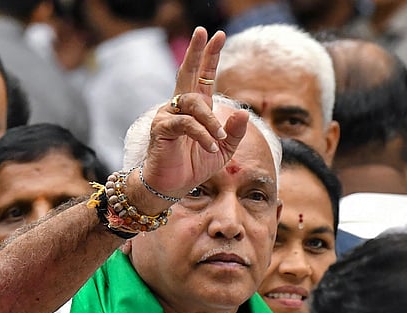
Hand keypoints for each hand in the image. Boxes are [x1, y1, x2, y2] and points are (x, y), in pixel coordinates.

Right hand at [141, 27, 248, 199]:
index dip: (210, 56)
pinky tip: (210, 145)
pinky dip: (202, 134)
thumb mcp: (223, 149)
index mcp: (196, 108)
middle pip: (188, 73)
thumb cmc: (194, 166)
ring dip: (211, 120)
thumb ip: (234, 132)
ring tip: (219, 137)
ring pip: (194, 103)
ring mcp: (168, 115)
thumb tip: (244, 111)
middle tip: (204, 32)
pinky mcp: (161, 129)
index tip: (218, 35)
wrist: (172, 187)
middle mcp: (180, 106)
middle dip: (197, 53)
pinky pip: (186, 124)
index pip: (204, 76)